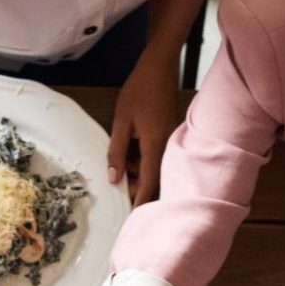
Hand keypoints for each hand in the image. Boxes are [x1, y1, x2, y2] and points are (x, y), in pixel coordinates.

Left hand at [109, 53, 182, 205]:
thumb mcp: (121, 121)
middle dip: (138, 187)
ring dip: (140, 173)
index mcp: (155, 145)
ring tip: (122, 164)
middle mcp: (167, 147)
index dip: (140, 202)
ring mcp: (171, 141)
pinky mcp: (169, 136)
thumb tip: (113, 178)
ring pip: (157, 169)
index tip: (132, 219)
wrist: (160, 66)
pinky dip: (145, 162)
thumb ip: (117, 152)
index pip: (149, 183)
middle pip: (155, 180)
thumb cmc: (139, 90)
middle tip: (119, 185)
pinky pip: (158, 158)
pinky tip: (131, 153)